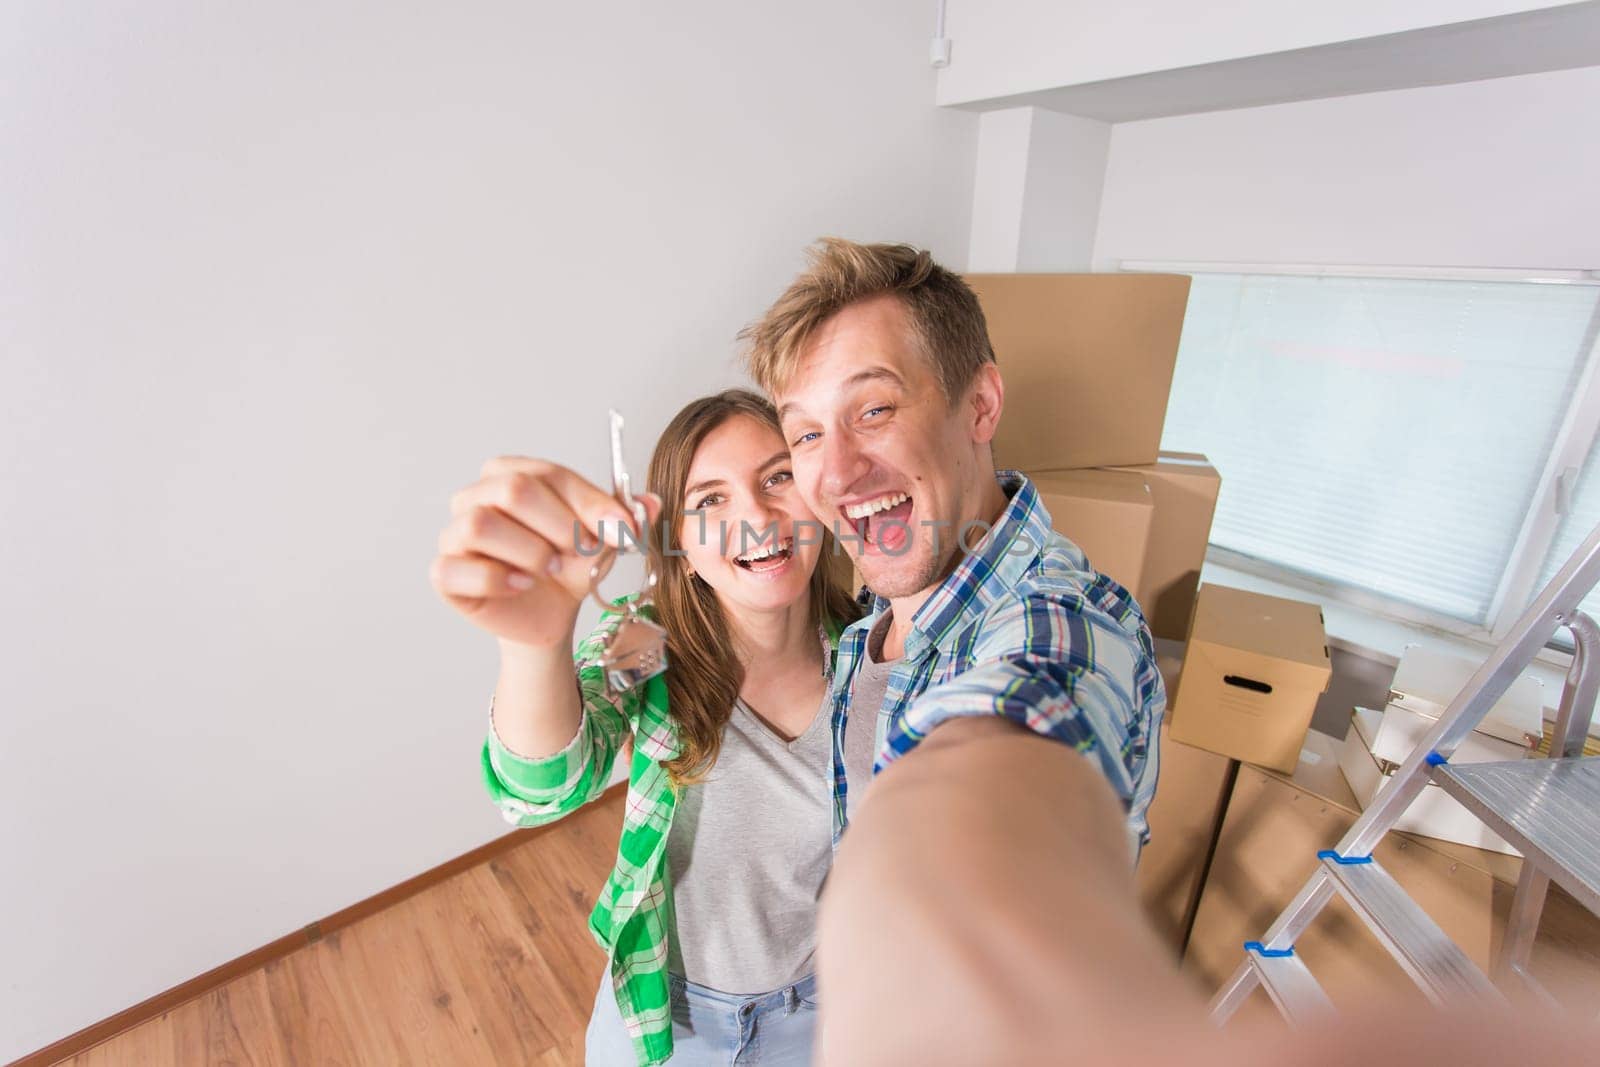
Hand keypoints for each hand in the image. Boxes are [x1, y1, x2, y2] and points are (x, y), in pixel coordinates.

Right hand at [430, 456, 661, 649]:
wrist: (550, 613)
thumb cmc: (568, 565)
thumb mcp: (601, 538)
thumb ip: (622, 516)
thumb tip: (651, 503)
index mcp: (509, 474)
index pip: (548, 475)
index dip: (589, 502)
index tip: (623, 528)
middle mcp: (473, 496)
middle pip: (513, 490)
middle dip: (560, 525)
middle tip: (580, 552)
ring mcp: (453, 534)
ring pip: (483, 524)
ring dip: (530, 551)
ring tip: (549, 568)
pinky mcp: (444, 573)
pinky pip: (460, 568)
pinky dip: (499, 578)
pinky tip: (523, 585)